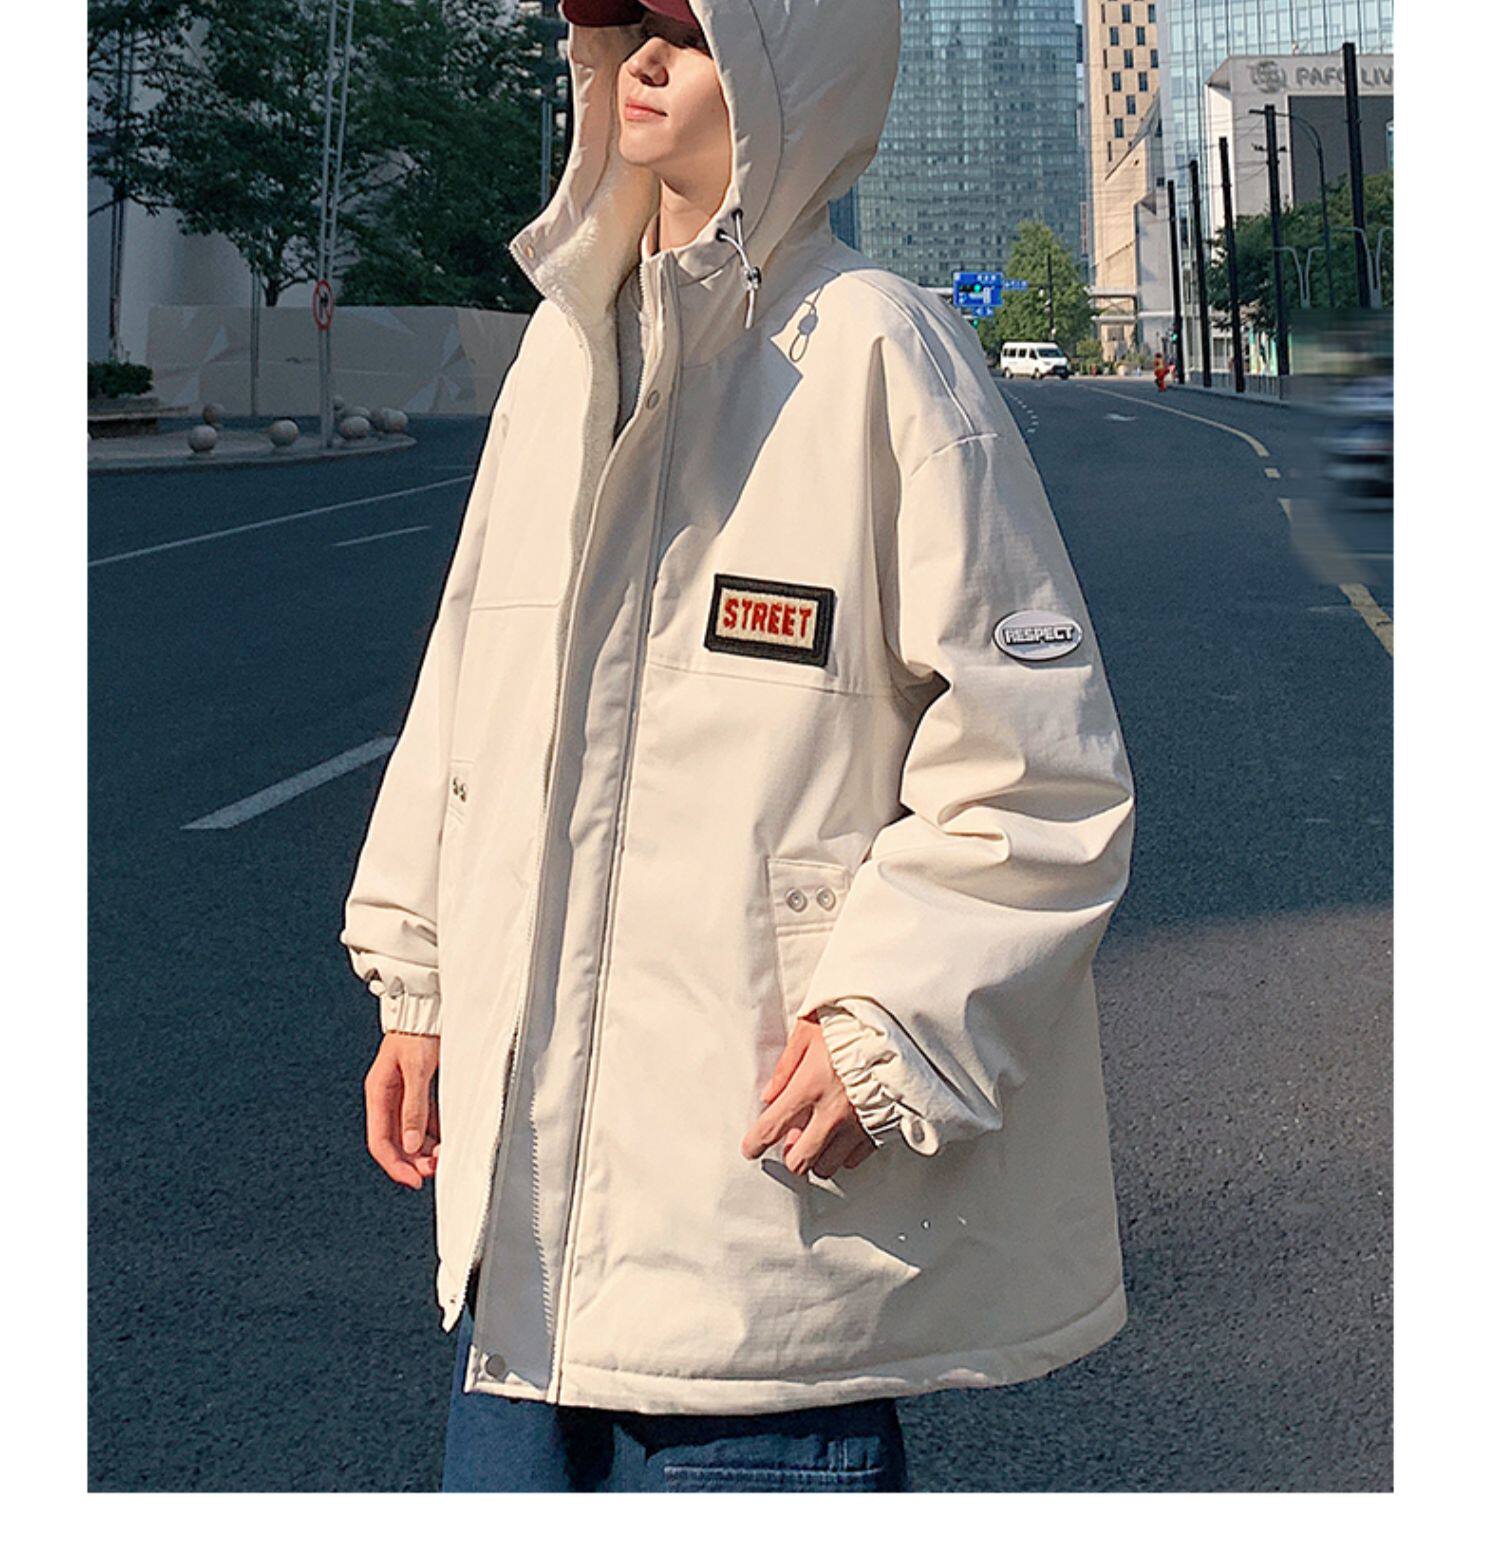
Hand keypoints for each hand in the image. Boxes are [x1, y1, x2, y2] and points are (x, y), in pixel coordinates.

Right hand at [364, 1032, 440, 1189]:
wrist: (427, 1009)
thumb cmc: (418, 1033)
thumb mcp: (417, 1070)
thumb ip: (414, 1107)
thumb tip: (410, 1143)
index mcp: (378, 1094)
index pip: (380, 1142)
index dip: (395, 1165)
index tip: (414, 1181)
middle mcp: (387, 1098)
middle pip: (395, 1142)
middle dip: (413, 1161)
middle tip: (436, 1169)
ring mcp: (402, 1095)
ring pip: (409, 1134)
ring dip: (424, 1149)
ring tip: (444, 1155)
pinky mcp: (417, 1091)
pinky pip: (422, 1120)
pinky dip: (433, 1132)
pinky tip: (446, 1138)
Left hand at [741, 1014, 876, 1176]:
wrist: (900, 1027)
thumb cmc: (853, 1022)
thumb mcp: (809, 1031)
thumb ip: (786, 1066)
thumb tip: (769, 1095)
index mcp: (810, 1085)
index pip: (772, 1126)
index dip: (755, 1143)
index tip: (751, 1148)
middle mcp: (832, 1112)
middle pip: (800, 1159)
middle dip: (789, 1157)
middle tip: (788, 1146)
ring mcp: (858, 1124)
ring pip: (827, 1166)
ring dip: (817, 1157)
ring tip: (817, 1140)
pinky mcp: (880, 1129)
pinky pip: (855, 1159)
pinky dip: (844, 1153)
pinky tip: (841, 1137)